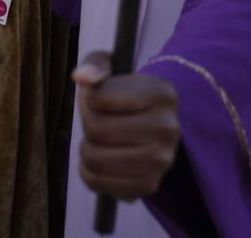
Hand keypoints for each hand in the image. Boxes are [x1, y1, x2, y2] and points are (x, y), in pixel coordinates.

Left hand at [74, 51, 179, 200]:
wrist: (150, 128)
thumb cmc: (123, 93)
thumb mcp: (111, 67)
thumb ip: (94, 64)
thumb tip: (82, 76)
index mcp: (162, 93)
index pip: (98, 98)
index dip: (89, 97)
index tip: (100, 96)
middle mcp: (168, 128)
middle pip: (95, 129)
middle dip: (88, 122)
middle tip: (100, 119)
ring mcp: (161, 161)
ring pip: (93, 157)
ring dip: (87, 147)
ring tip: (101, 139)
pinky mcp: (148, 185)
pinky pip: (96, 181)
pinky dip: (88, 170)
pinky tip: (102, 158)